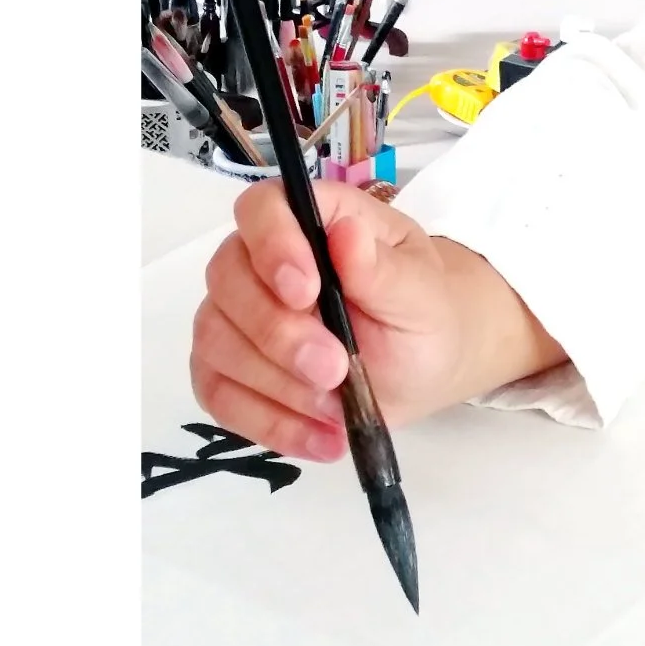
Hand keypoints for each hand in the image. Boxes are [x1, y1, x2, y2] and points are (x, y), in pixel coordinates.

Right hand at [189, 179, 560, 461]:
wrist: (428, 363)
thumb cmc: (427, 312)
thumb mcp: (421, 294)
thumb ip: (381, 268)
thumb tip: (345, 230)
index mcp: (318, 220)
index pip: (263, 207)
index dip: (272, 245)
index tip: (306, 292)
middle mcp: (264, 260)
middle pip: (228, 280)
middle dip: (278, 333)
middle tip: (335, 368)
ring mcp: (241, 316)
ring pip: (216, 342)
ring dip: (276, 385)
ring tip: (338, 409)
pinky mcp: (231, 370)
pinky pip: (220, 396)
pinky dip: (268, 423)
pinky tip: (320, 438)